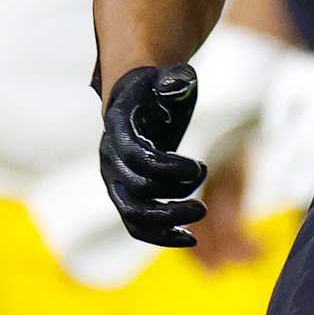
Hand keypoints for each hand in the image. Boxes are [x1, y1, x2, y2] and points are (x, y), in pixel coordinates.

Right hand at [99, 64, 207, 247]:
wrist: (137, 95)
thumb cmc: (158, 85)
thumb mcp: (170, 76)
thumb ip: (174, 80)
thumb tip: (176, 85)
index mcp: (118, 130)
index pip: (137, 160)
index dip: (169, 169)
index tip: (200, 168)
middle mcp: (110, 159)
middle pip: (133, 196)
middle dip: (170, 206)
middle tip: (202, 207)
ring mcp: (116, 179)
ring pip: (132, 217)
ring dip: (166, 225)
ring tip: (197, 221)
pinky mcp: (126, 191)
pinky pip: (136, 224)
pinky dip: (160, 235)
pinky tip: (188, 238)